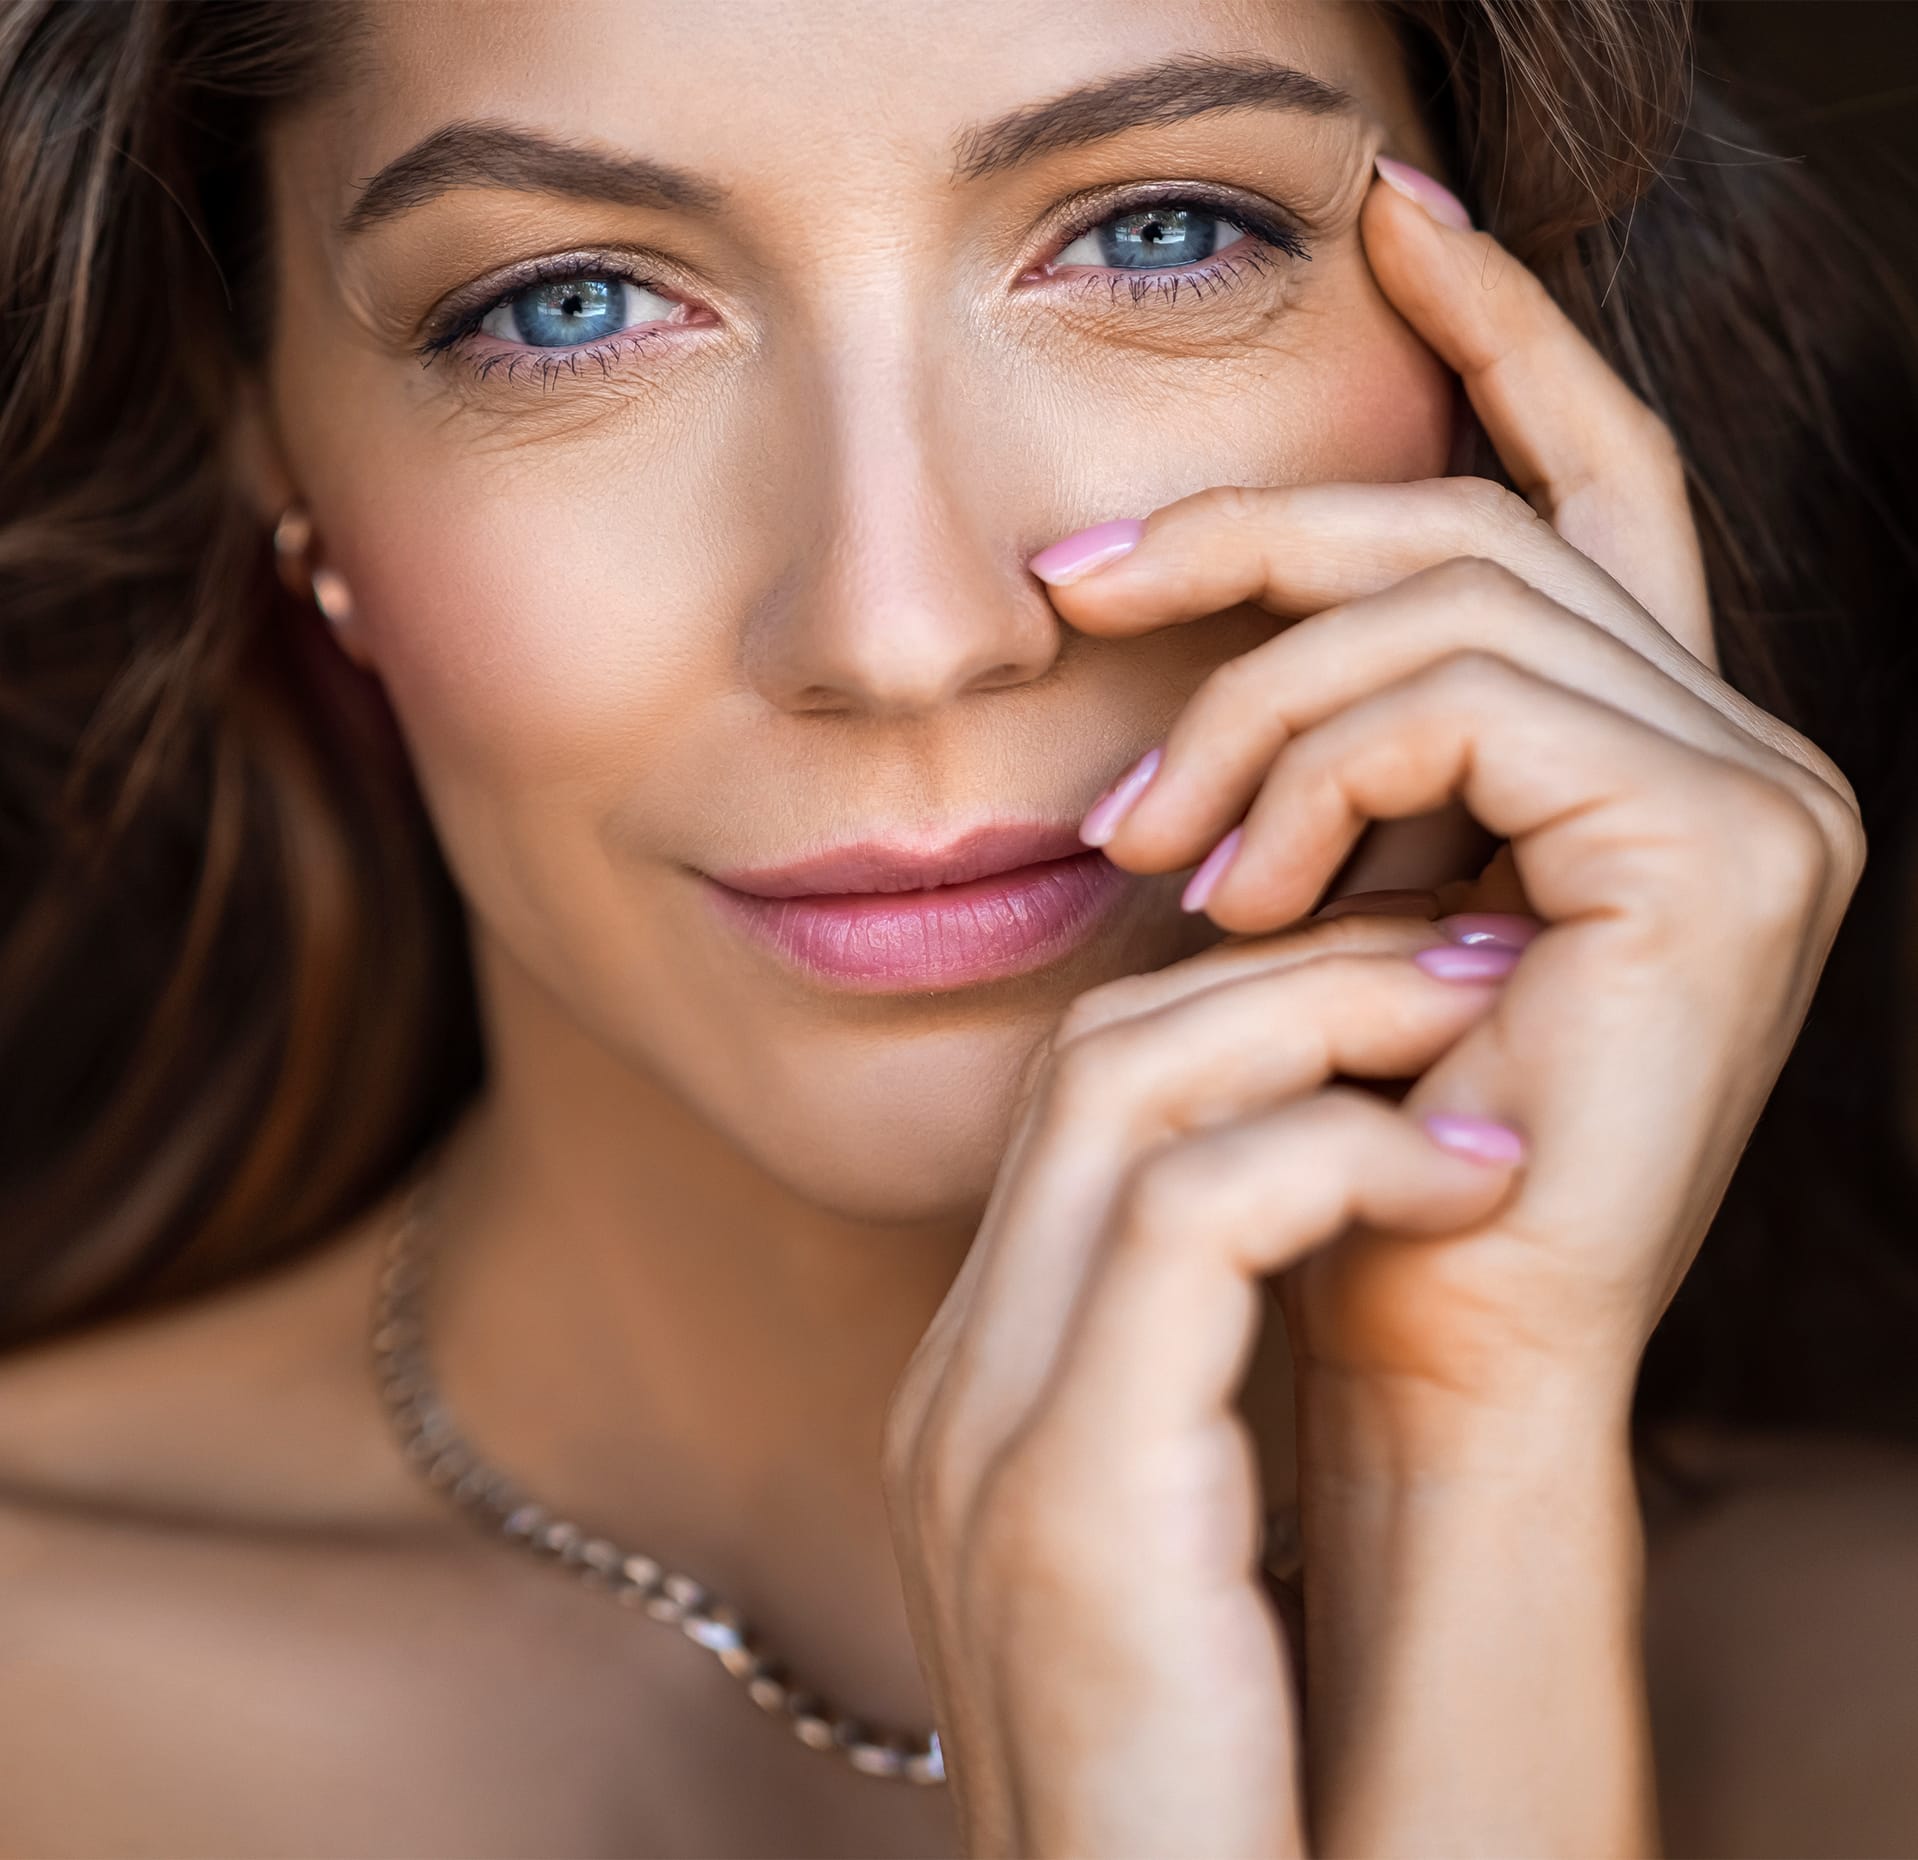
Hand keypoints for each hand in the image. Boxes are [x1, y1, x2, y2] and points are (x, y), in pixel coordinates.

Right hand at [881, 909, 1523, 1856]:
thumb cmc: (1213, 1788)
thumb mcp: (1177, 1554)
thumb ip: (1188, 1388)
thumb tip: (1310, 1219)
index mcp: (982, 1387)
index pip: (1074, 1111)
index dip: (1235, 1008)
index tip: (1396, 994)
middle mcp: (959, 1384)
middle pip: (1088, 1059)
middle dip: (1284, 971)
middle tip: (1457, 955)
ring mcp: (990, 1432)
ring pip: (1124, 1095)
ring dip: (1319, 1022)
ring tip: (1474, 1029)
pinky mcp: (1074, 1496)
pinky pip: (1193, 1221)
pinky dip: (1343, 1154)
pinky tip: (1466, 1175)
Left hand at [1019, 162, 1864, 1855]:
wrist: (1420, 1346)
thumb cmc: (1347, 1134)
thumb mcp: (1321, 892)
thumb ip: (1322, 744)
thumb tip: (1201, 620)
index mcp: (1644, 742)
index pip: (1581, 483)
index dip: (1501, 326)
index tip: (1389, 213)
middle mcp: (1731, 741)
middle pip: (1481, 517)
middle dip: (1260, 523)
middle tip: (1078, 577)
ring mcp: (1751, 789)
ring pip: (1454, 600)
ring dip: (1254, 698)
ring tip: (1144, 835)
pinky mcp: (1718, 847)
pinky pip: (1467, 699)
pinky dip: (1317, 764)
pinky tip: (1235, 882)